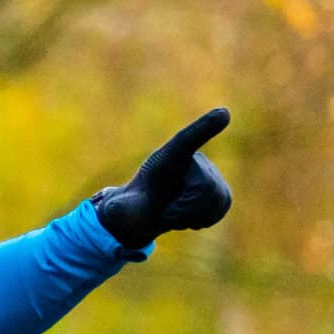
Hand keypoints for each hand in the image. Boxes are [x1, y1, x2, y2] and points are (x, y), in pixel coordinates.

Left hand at [91, 108, 231, 248]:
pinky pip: (220, 206)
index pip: (186, 141)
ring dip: (192, 216)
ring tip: (175, 212)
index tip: (222, 114)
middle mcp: (193, 158)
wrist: (144, 213)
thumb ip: (119, 207)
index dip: (203, 128)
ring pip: (216, 199)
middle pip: (206, 188)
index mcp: (169, 156)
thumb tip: (111, 207)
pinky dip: (203, 219)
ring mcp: (210, 173)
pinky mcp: (219, 190)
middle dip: (185, 209)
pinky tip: (188, 217)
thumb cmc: (130, 205)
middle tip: (168, 211)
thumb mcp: (121, 206)